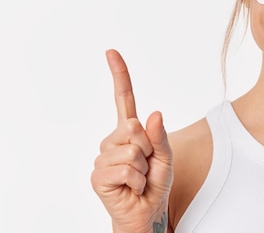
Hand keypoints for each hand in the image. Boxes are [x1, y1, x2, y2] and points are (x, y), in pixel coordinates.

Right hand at [91, 49, 173, 232]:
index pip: (123, 97)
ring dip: (144, 168)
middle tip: (146, 165)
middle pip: (134, 127)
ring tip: (138, 178)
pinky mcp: (98, 175)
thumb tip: (154, 114)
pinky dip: (137, 180)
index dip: (118, 74)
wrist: (146, 212)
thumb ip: (160, 136)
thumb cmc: (155, 183)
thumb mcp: (166, 156)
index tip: (111, 52)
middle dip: (149, 148)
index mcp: (130, 130)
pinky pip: (127, 169)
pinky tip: (132, 187)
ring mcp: (103, 156)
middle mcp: (113, 139)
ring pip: (132, 150)